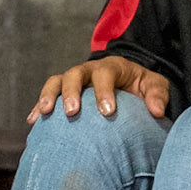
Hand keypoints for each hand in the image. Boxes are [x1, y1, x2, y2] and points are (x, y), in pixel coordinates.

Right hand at [29, 56, 169, 123]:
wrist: (126, 85)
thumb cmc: (140, 87)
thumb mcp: (154, 86)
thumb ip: (157, 95)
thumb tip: (157, 111)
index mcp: (111, 67)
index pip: (105, 74)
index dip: (104, 91)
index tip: (107, 112)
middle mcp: (88, 71)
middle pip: (74, 74)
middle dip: (71, 92)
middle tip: (72, 112)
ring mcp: (73, 81)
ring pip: (56, 82)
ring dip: (48, 96)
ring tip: (44, 113)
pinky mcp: (62, 94)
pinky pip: (47, 97)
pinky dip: (38, 108)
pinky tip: (32, 122)